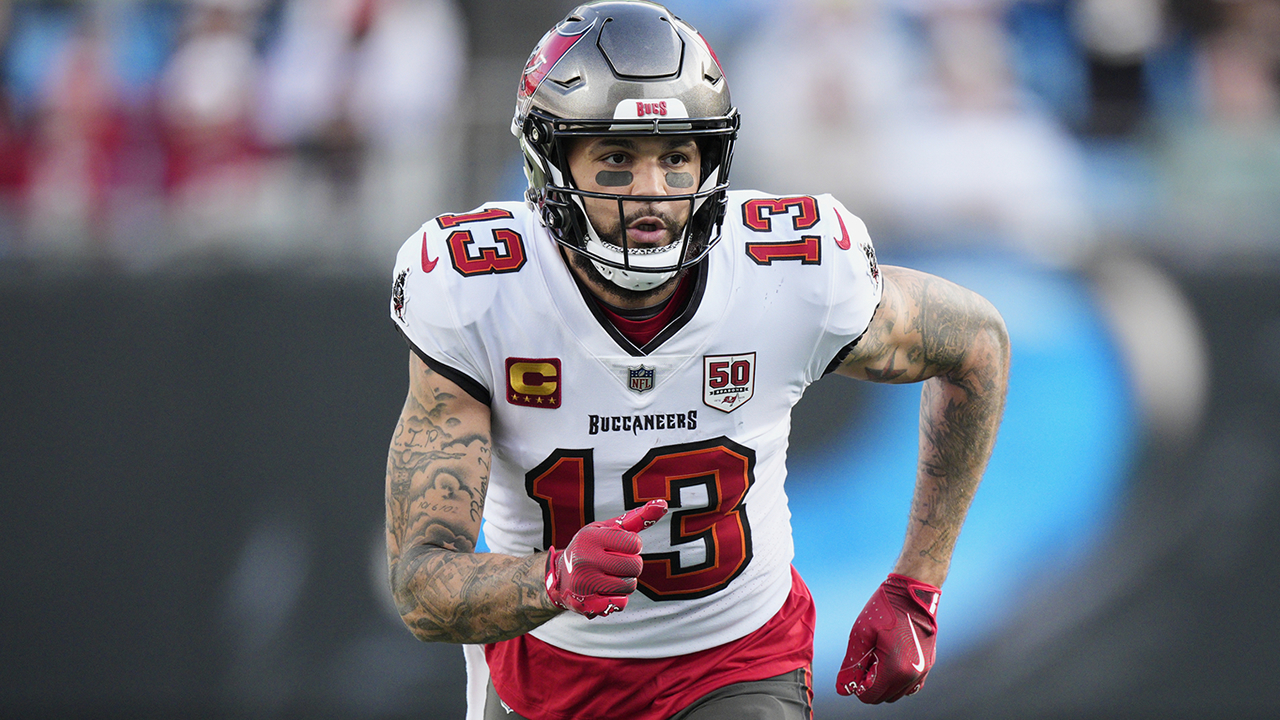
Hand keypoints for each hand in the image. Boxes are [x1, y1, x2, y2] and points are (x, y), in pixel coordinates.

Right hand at [544, 499, 667, 618]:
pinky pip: (621, 603)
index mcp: (590, 538)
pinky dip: (618, 598)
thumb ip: (636, 518)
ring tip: (609, 576)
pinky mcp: (587, 605)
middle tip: (616, 563)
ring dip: (626, 582)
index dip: (633, 546)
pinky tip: (604, 591)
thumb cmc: (591, 547)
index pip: (634, 544)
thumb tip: (663, 504)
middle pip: (635, 566)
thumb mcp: (607, 529)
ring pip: (630, 585)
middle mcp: (585, 560)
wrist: (560, 577)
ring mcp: (585, 584)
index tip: (619, 546)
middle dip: (632, 565)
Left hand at [836, 573, 940, 702]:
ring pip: (897, 693)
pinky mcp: (928, 664)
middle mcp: (913, 674)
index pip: (870, 695)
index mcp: (896, 668)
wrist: (914, 592)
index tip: (856, 665)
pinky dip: (897, 679)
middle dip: (870, 683)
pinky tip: (890, 658)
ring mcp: (923, 670)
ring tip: (878, 656)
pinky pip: (910, 685)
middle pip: (883, 697)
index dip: (857, 685)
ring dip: (884, 682)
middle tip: (866, 658)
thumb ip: (852, 664)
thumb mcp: (861, 633)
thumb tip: (843, 688)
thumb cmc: (886, 608)